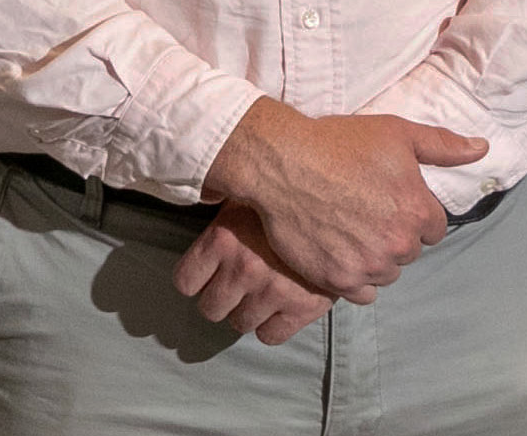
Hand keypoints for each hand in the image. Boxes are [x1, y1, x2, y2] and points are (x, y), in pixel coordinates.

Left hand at [173, 204, 333, 344]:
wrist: (341, 207)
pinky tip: (276, 310)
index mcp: (222, 239)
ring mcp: (271, 291)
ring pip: (239, 324)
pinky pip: (270, 336)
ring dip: (245, 313)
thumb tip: (199, 190)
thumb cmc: (284, 198)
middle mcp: (242, 268)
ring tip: (257, 296)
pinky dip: (270, 327)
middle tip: (233, 288)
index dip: (194, 281)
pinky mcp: (301, 308)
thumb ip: (217, 201)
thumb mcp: (243, 194)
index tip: (204, 277)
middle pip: (210, 309)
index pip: (185, 282)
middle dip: (219, 300)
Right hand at [201, 98, 485, 298]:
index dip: (410, 212)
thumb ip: (443, 145)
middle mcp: (398, 245)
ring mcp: (367, 266)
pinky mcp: (338, 280)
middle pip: (408, 252)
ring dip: (373, 258)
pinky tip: (338, 253)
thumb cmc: (337, 144)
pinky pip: (361, 294)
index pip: (432, 228)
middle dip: (391, 236)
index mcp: (417, 211)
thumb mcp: (395, 133)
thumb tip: (483, 149)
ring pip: (385, 273)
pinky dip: (354, 278)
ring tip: (346, 231)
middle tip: (361, 211)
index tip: (385, 199)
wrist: (280, 162)